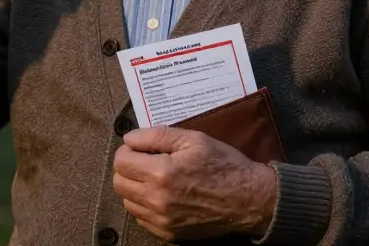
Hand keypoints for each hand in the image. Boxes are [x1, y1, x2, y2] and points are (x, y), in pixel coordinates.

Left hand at [112, 126, 277, 241]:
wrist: (249, 199)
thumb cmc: (223, 165)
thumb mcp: (193, 139)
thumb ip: (156, 135)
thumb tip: (129, 139)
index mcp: (162, 173)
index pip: (121, 161)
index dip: (128, 150)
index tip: (139, 148)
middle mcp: (157, 199)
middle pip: (119, 182)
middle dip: (128, 168)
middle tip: (145, 161)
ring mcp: (162, 220)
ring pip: (128, 202)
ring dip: (135, 187)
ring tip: (154, 178)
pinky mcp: (168, 233)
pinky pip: (141, 218)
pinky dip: (145, 206)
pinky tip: (162, 195)